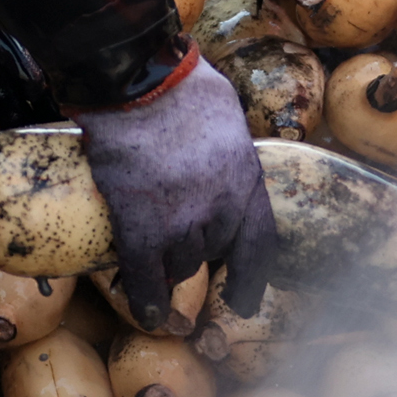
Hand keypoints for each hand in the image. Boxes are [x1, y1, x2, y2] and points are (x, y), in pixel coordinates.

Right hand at [74, 52, 277, 327]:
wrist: (137, 84)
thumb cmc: (181, 87)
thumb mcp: (227, 120)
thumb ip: (227, 153)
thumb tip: (218, 161)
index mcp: (247, 180)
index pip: (259, 243)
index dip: (253, 278)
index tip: (245, 301)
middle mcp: (222, 209)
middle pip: (212, 253)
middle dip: (197, 253)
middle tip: (175, 244)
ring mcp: (182, 221)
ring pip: (180, 265)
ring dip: (168, 264)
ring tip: (150, 250)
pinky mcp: (141, 225)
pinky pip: (145, 275)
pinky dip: (146, 298)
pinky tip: (147, 313)